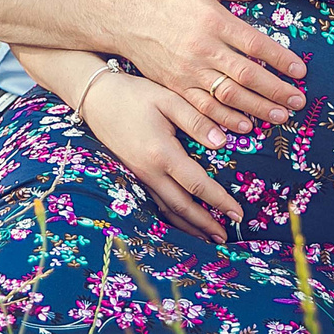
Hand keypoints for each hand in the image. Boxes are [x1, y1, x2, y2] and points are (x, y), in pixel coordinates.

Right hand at [76, 71, 244, 243]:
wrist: (96, 98)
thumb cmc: (134, 95)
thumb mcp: (168, 99)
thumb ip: (196, 120)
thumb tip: (222, 141)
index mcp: (162, 153)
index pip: (197, 185)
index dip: (219, 201)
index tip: (237, 213)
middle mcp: (149, 171)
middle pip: (181, 207)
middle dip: (205, 224)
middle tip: (226, 237)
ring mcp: (139, 176)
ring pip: (166, 209)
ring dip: (188, 226)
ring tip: (207, 238)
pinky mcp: (133, 175)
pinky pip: (155, 203)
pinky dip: (172, 217)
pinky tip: (182, 221)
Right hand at [114, 0, 307, 133]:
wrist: (127, 19)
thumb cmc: (168, 0)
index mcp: (214, 21)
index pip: (256, 44)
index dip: (281, 60)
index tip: (300, 71)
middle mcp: (204, 48)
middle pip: (247, 75)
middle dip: (276, 91)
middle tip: (298, 101)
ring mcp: (189, 71)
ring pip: (228, 95)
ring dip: (257, 109)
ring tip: (280, 116)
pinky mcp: (176, 86)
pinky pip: (204, 108)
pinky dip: (225, 120)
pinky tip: (244, 127)